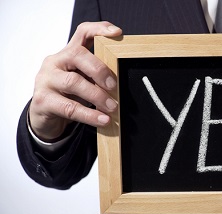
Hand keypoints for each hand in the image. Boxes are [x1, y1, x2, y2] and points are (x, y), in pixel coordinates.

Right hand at [29, 21, 121, 140]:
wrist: (44, 117)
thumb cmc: (69, 95)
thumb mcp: (84, 81)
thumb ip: (97, 76)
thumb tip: (122, 80)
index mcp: (68, 54)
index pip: (82, 32)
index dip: (99, 29)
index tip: (117, 33)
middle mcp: (55, 62)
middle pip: (77, 55)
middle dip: (99, 69)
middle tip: (114, 85)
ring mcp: (46, 80)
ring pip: (73, 82)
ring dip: (97, 95)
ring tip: (112, 107)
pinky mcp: (42, 100)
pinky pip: (69, 107)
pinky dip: (89, 115)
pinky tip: (103, 120)